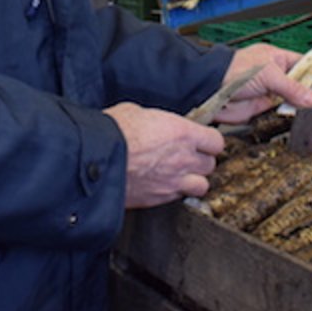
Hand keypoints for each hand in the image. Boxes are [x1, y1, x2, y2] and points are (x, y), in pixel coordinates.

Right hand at [105, 102, 225, 208]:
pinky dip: (176, 192)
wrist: (95, 160)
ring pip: (202, 186)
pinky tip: (164, 184)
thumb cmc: (113, 132)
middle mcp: (183, 160)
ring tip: (182, 174)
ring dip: (195, 180)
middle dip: (201, 160)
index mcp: (183, 134)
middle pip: (210, 165)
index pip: (216, 142)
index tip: (202, 139)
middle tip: (190, 156)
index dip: (209, 141)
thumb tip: (154, 123)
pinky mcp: (159, 199)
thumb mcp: (136, 112)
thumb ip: (156, 120)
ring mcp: (173, 182)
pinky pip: (179, 198)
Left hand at [211, 42, 311, 123]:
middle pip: (302, 85)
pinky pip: (283, 114)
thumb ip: (293, 88)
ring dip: (305, 108)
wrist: (211, 88)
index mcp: (278, 59)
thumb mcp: (269, 74)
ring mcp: (270, 93)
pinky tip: (304, 121)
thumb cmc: (234, 69)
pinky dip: (293, 118)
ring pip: (294, 101)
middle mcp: (276, 75)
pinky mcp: (263, 109)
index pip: (306, 64)